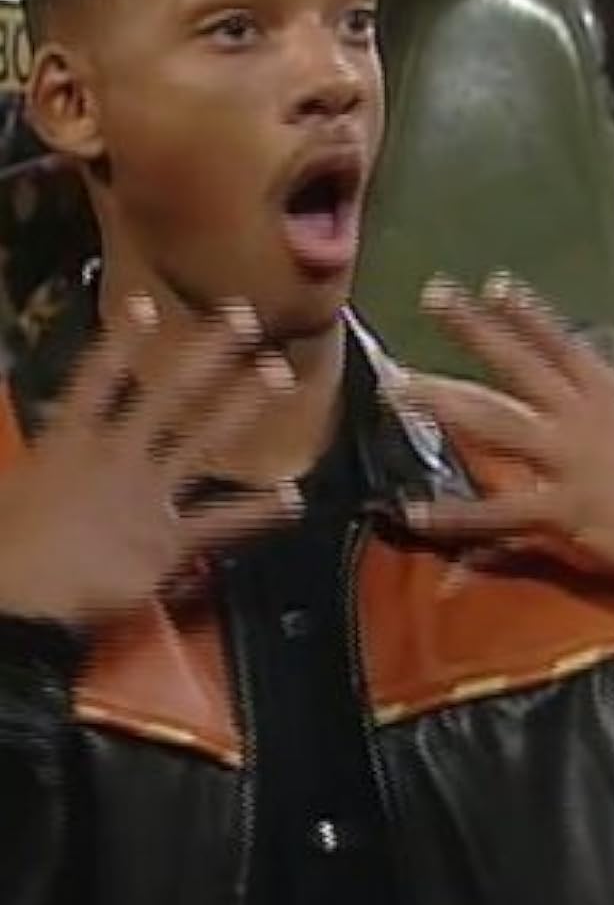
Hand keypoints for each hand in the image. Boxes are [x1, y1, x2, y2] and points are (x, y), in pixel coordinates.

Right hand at [0, 296, 299, 621]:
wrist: (10, 599)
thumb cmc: (7, 546)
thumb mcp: (20, 485)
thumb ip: (49, 464)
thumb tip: (52, 444)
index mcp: (69, 443)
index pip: (97, 377)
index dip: (123, 339)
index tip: (147, 304)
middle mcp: (115, 458)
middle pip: (168, 392)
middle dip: (209, 351)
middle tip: (245, 315)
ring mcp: (145, 495)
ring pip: (201, 438)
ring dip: (242, 403)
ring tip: (278, 371)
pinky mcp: (165, 541)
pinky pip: (221, 522)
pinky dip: (259, 511)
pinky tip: (293, 497)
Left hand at [389, 272, 613, 574]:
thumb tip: (601, 377)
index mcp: (611, 397)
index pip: (564, 346)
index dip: (529, 315)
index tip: (495, 283)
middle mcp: (583, 418)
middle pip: (518, 365)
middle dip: (474, 328)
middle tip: (432, 295)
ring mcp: (568, 461)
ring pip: (493, 422)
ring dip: (441, 401)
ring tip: (393, 387)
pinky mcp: (562, 513)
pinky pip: (496, 514)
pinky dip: (453, 516)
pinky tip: (413, 513)